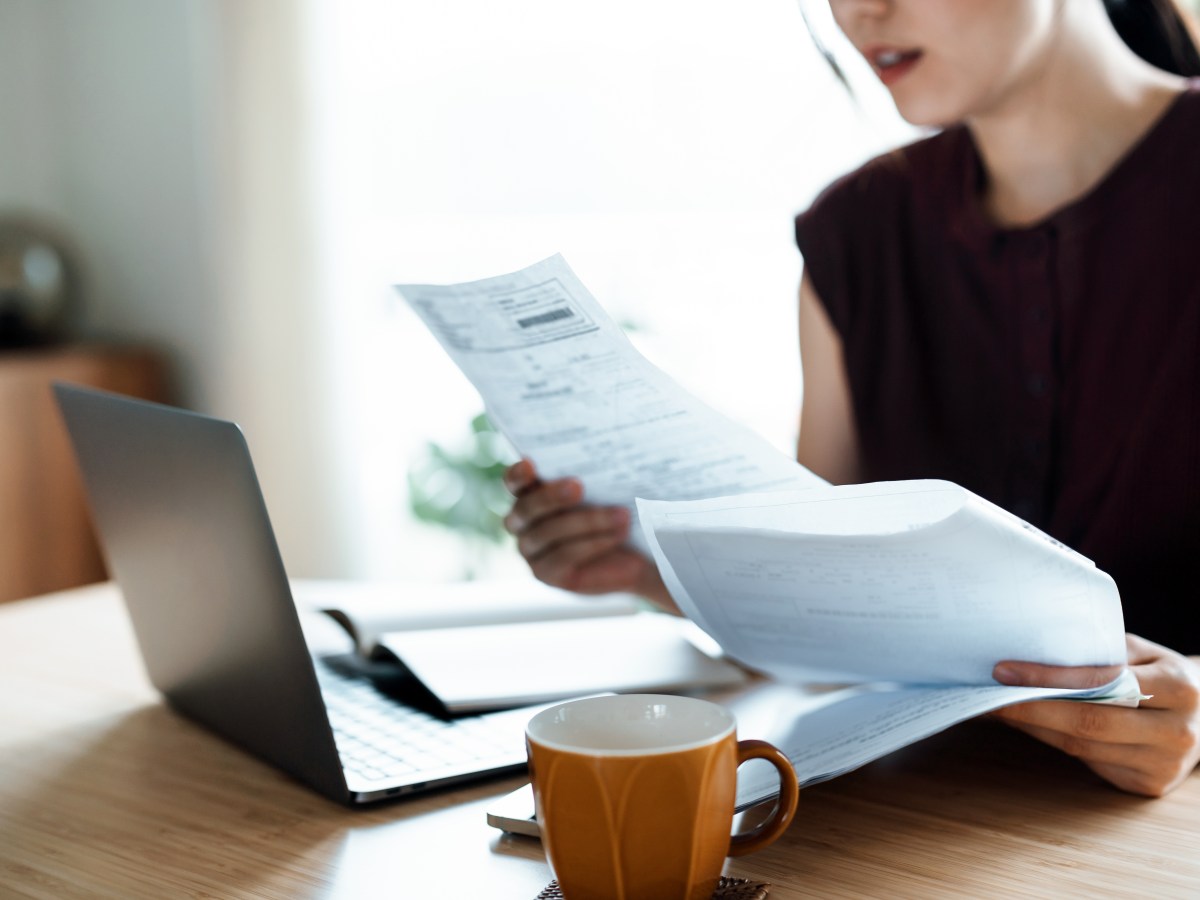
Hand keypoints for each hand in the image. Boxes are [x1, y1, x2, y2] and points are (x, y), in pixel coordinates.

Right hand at [501, 459, 672, 608]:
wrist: (639, 552)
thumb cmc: (618, 508)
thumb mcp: (607, 487)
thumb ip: (592, 473)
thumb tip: (602, 452)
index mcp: (530, 493)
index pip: (514, 482)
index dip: (517, 474)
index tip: (530, 464)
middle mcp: (523, 523)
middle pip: (526, 508)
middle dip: (551, 496)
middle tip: (577, 486)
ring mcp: (532, 551)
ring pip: (548, 533)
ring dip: (587, 521)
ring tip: (622, 514)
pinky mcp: (548, 575)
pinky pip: (563, 557)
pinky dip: (593, 543)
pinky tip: (618, 534)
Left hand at [991, 634, 1199, 796]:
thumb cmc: (1159, 672)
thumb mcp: (1140, 651)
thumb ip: (1099, 652)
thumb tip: (1030, 653)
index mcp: (1178, 686)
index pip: (1101, 683)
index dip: (1048, 679)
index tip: (1003, 671)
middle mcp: (1176, 731)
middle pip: (1088, 724)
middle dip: (1030, 709)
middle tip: (987, 695)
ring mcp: (1164, 764)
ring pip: (1083, 748)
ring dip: (1034, 728)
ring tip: (999, 708)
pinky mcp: (1147, 785)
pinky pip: (1089, 764)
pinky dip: (1053, 743)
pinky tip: (1029, 726)